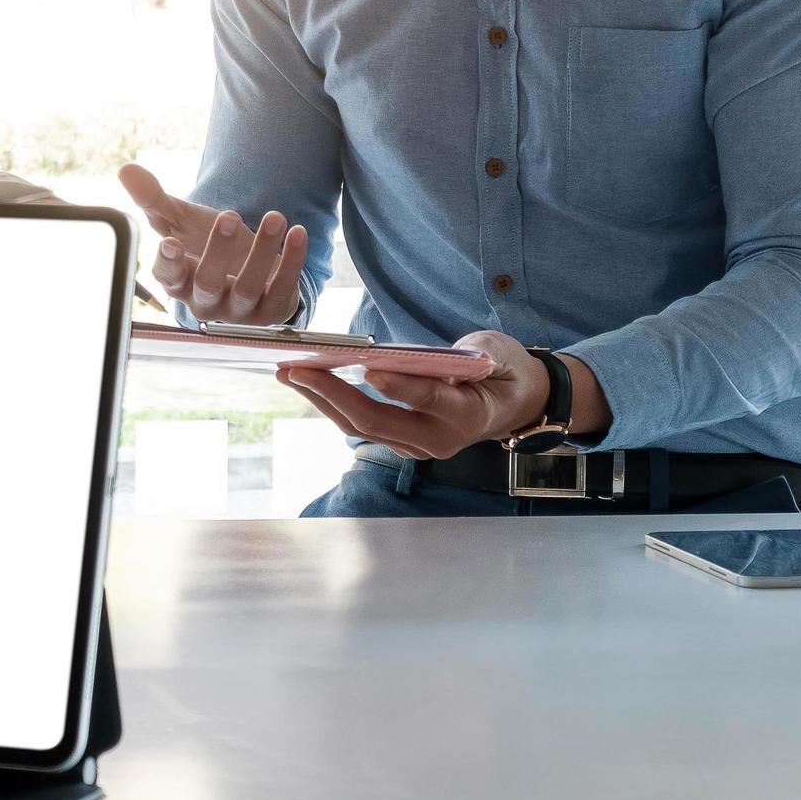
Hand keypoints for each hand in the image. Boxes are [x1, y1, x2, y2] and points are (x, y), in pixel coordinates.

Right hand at [118, 163, 307, 324]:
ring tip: (275, 217)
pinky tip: (297, 232)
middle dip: (218, 251)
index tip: (170, 243)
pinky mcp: (271, 311)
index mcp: (179, 282)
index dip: (169, 264)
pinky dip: (292, 262)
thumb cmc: (204, 246)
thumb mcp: (180, 222)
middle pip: (208, 283)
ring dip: (263, 251)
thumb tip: (125, 170)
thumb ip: (153, 199)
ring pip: (248, 287)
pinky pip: (282, 289)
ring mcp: (239, 311)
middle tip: (229, 215)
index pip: (168, 278)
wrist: (247, 271)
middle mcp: (206, 302)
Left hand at [277, 330, 549, 459]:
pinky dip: (331, 403)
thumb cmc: (504, 370)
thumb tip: (419, 354)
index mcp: (468, 415)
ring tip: (288, 372)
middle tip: (297, 368)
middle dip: (333, 393)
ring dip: (321, 400)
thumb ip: (469, 355)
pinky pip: (359, 424)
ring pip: (360, 426)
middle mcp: (438, 440)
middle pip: (377, 420)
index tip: (369, 366)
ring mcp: (415, 446)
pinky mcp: (399, 441)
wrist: (513, 404)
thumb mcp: (498, 353)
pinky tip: (305, 381)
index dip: (400, 385)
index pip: (428, 400)